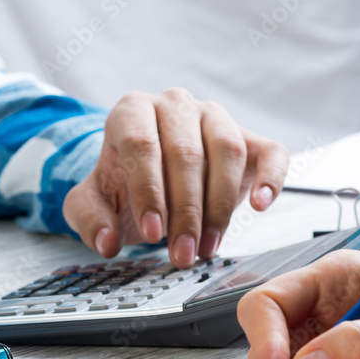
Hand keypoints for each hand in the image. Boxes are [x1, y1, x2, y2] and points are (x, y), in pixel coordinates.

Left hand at [62, 90, 288, 267]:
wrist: (153, 180)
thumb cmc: (122, 185)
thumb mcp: (92, 202)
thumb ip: (89, 219)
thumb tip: (106, 242)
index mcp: (131, 110)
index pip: (141, 144)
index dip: (148, 191)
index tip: (153, 233)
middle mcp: (174, 105)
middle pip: (185, 153)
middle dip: (184, 212)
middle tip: (181, 253)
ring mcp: (215, 117)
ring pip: (226, 151)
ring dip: (218, 207)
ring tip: (206, 247)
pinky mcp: (251, 138)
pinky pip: (271, 152)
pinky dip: (270, 178)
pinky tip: (259, 205)